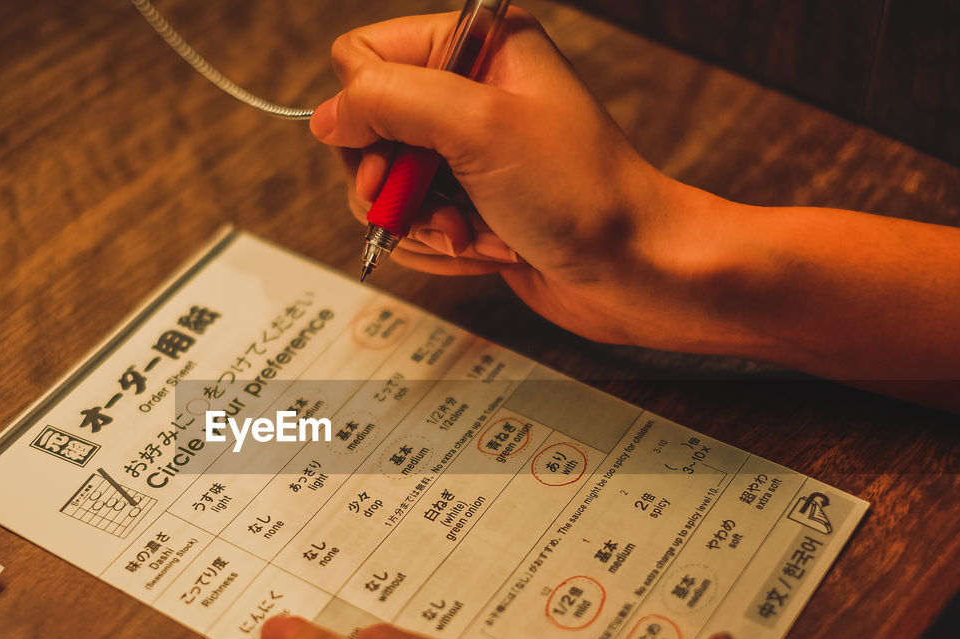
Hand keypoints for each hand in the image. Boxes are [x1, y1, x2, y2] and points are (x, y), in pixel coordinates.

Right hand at [310, 10, 757, 356]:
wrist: (633, 272)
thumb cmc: (584, 194)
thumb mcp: (479, 127)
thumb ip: (390, 102)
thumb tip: (327, 117)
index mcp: (478, 47)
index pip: (365, 58)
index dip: (367, 112)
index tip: (399, 155)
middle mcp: (468, 93)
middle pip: (366, 128)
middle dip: (396, 181)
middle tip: (434, 200)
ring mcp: (466, 153)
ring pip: (383, 186)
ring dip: (420, 222)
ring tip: (471, 230)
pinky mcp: (467, 203)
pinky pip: (410, 227)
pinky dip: (438, 248)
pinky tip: (485, 248)